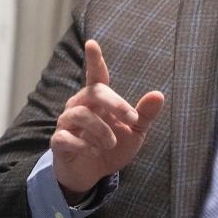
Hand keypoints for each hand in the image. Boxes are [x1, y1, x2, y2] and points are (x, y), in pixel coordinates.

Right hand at [51, 39, 163, 203]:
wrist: (92, 174)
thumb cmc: (112, 146)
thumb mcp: (134, 132)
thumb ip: (144, 114)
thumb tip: (158, 95)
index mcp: (98, 99)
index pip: (96, 75)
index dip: (95, 60)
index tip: (92, 43)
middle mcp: (79, 105)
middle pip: (94, 92)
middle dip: (116, 103)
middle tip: (132, 120)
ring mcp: (67, 123)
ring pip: (80, 114)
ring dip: (102, 130)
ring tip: (112, 144)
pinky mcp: (59, 142)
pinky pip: (65, 137)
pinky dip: (82, 145)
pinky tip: (94, 152)